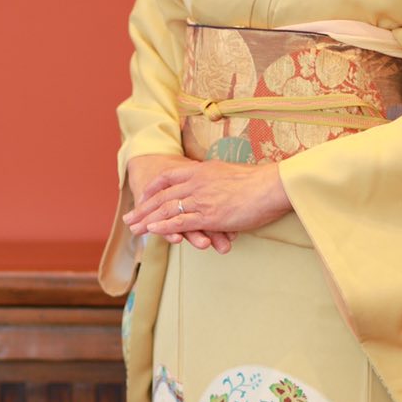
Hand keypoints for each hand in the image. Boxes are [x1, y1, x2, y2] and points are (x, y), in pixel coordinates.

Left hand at [124, 156, 291, 250]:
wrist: (272, 186)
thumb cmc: (261, 181)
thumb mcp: (233, 173)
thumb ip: (219, 178)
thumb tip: (218, 181)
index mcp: (202, 170)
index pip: (169, 177)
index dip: (153, 188)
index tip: (143, 196)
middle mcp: (197, 182)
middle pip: (162, 195)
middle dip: (143, 208)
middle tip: (129, 218)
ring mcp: (201, 199)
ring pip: (166, 209)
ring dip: (147, 220)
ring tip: (133, 228)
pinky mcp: (208, 215)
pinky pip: (180, 222)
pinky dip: (164, 227)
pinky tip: (152, 231)